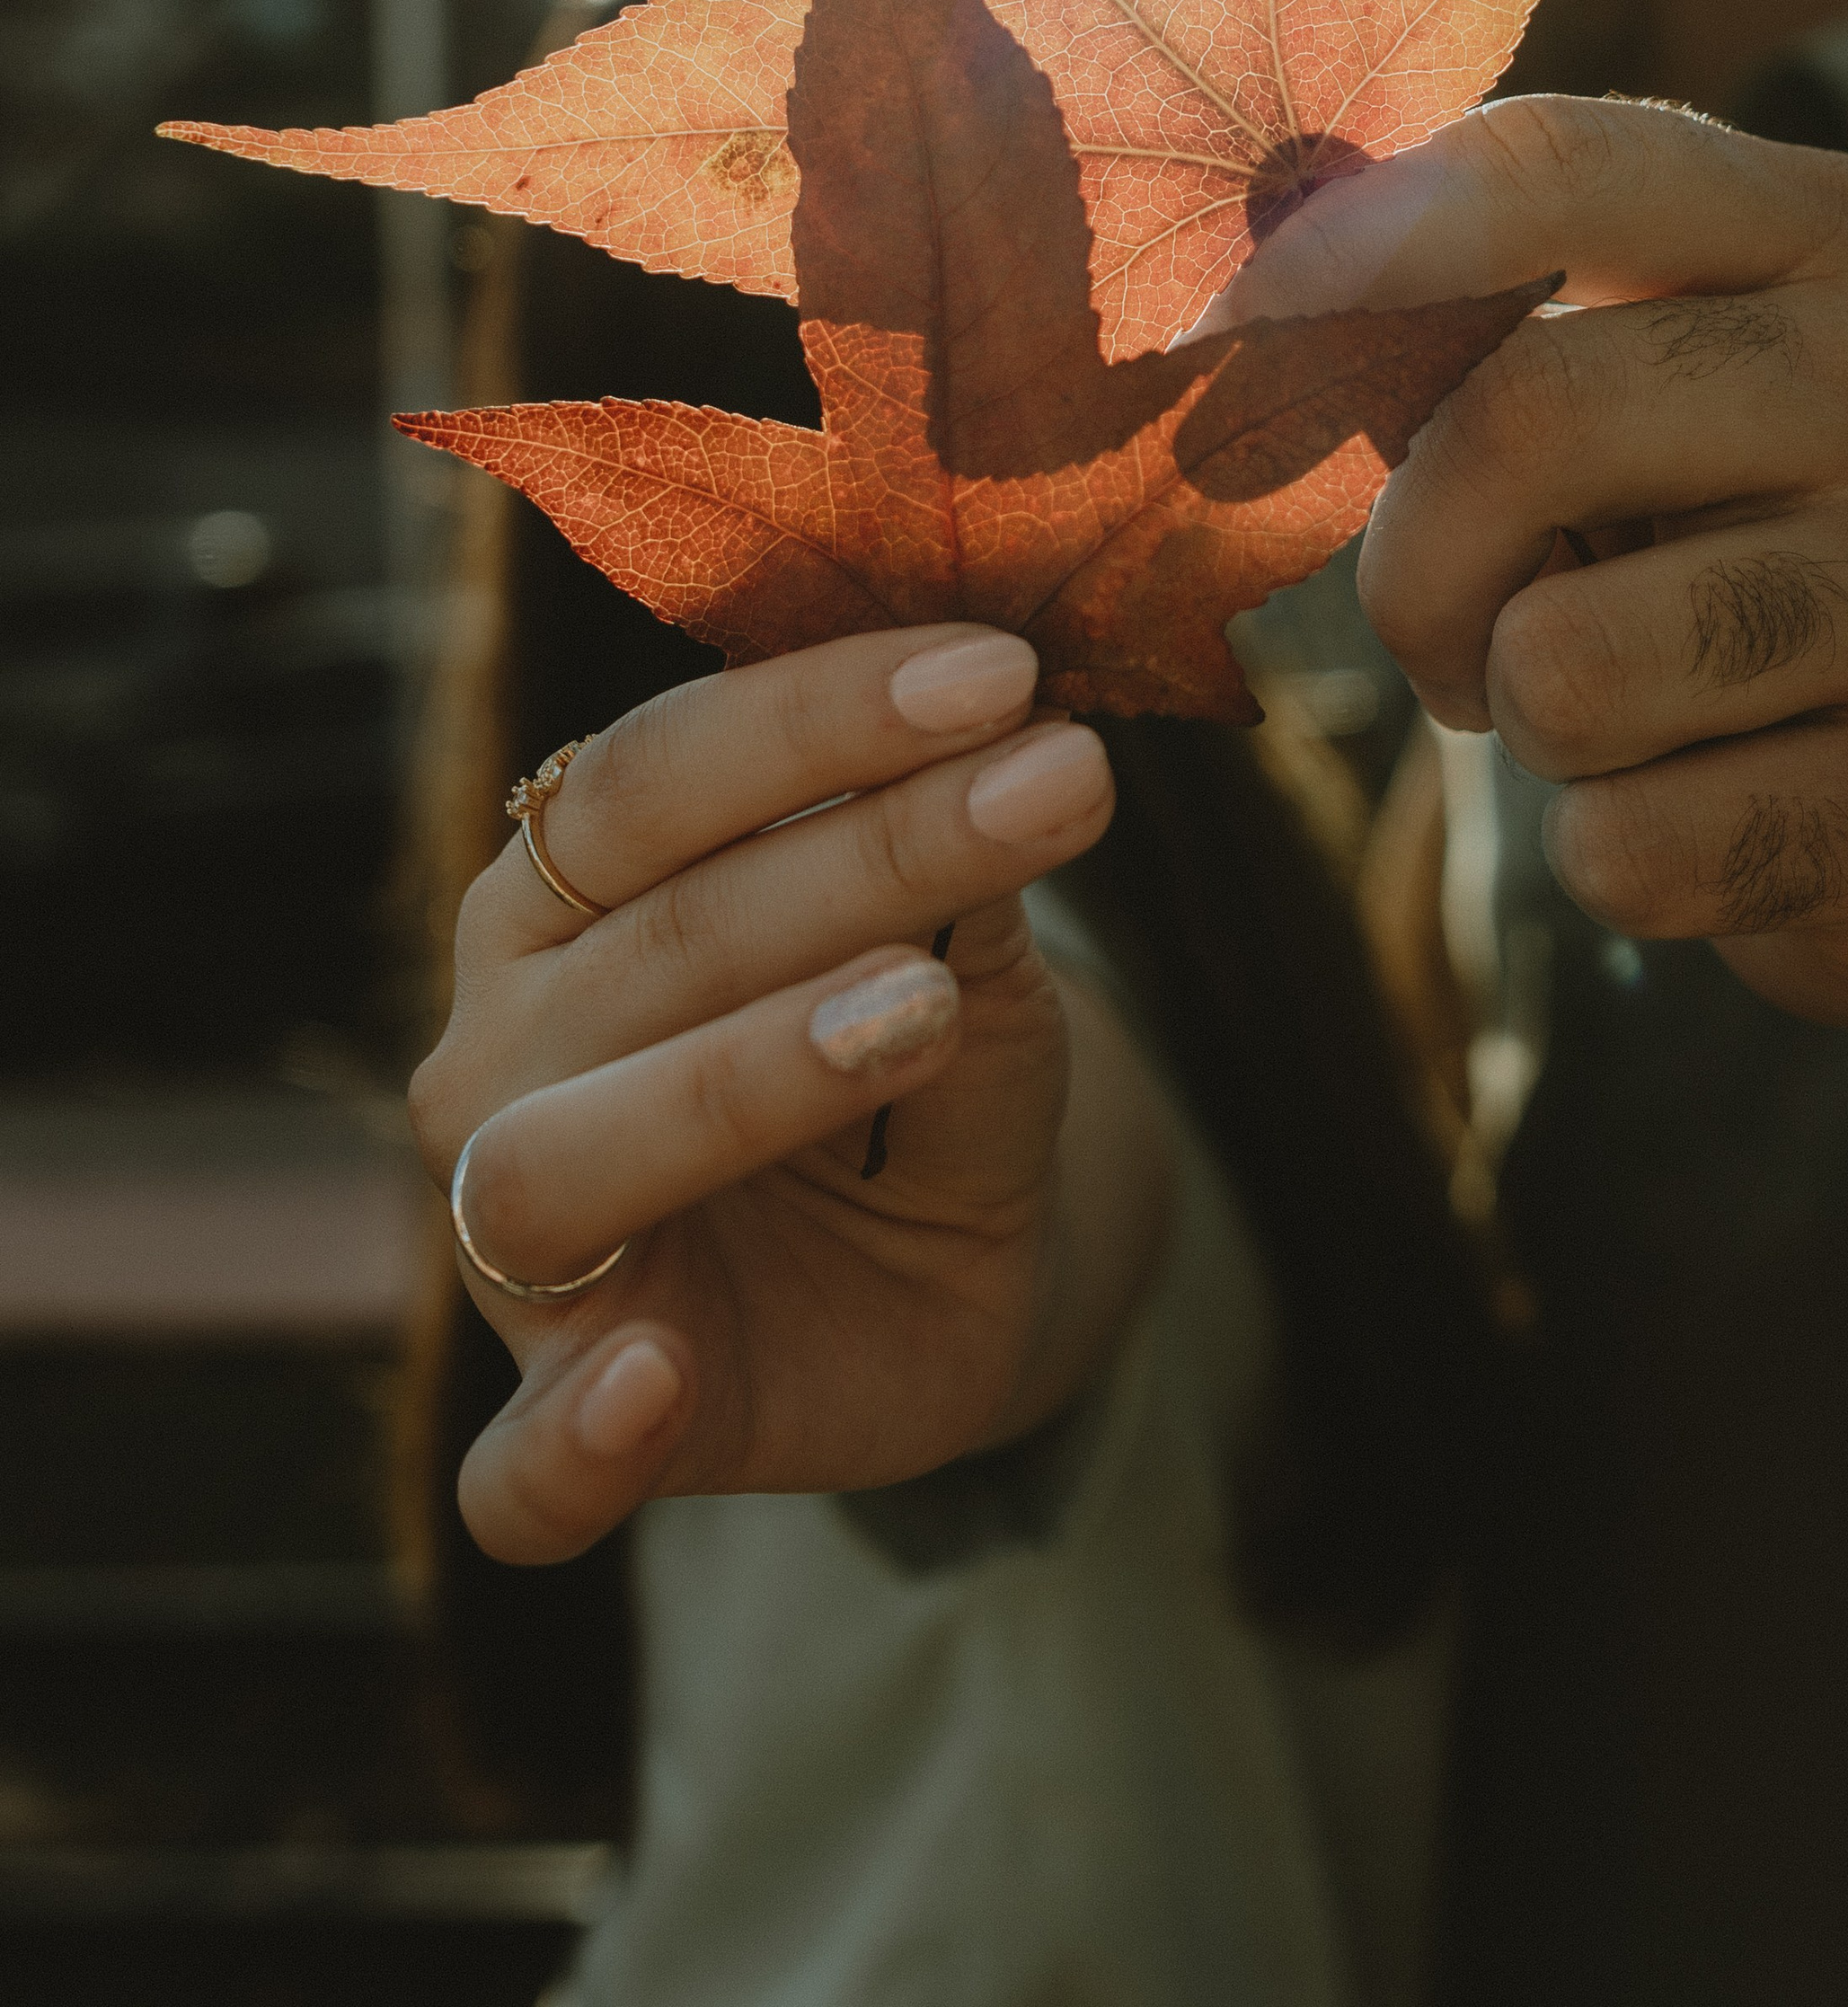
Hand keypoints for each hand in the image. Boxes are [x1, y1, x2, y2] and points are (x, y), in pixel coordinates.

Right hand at [408, 627, 1166, 1564]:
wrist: (940, 1271)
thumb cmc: (917, 1064)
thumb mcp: (968, 965)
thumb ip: (961, 897)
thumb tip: (1011, 766)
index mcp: (563, 893)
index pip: (656, 774)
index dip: (821, 712)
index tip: (1005, 671)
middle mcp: (505, 1047)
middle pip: (652, 940)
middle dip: (862, 855)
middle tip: (1050, 787)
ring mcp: (515, 1247)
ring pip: (560, 1163)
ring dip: (742, 1076)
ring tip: (924, 1006)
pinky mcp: (574, 1420)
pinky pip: (521, 1468)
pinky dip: (567, 1445)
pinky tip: (650, 1387)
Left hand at [1212, 97, 1847, 1028]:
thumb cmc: (1705, 536)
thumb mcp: (1630, 373)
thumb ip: (1466, 303)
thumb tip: (1218, 300)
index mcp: (1825, 230)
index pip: (1549, 166)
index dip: (1343, 253)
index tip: (1214, 336)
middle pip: (1524, 422)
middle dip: (1418, 561)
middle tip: (1447, 627)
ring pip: (1564, 666)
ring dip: (1523, 716)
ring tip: (1611, 702)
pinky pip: (1628, 849)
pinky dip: (1608, 850)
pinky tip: (1695, 806)